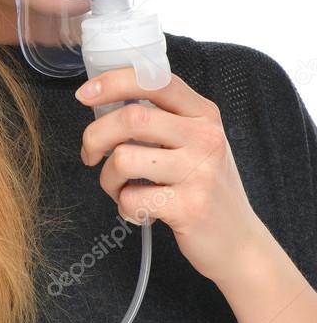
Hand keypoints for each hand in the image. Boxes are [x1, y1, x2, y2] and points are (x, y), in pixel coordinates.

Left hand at [76, 67, 266, 283]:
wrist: (239, 241)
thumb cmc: (203, 187)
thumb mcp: (193, 142)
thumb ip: (159, 119)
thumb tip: (104, 104)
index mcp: (202, 114)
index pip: (153, 81)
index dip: (111, 83)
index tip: (84, 95)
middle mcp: (205, 137)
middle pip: (130, 118)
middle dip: (94, 137)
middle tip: (90, 155)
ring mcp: (200, 172)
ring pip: (123, 159)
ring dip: (108, 179)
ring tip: (122, 189)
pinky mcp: (189, 207)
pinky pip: (130, 198)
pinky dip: (124, 207)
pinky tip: (141, 211)